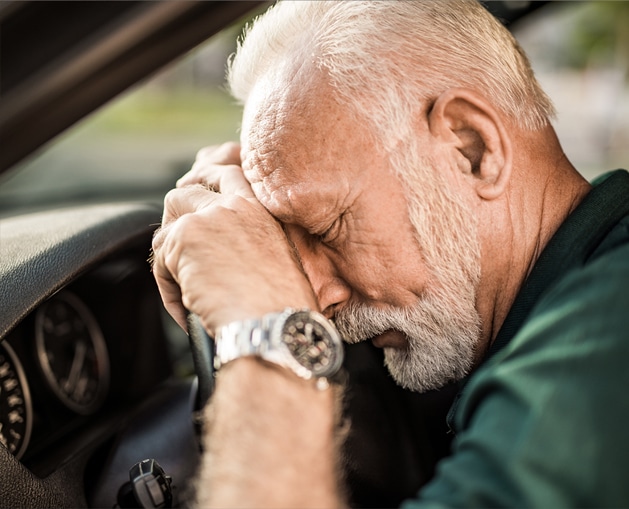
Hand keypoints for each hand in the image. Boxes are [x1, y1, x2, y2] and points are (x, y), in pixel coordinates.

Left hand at [151, 143, 317, 333]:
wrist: (275, 325)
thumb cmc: (282, 310)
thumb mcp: (275, 263)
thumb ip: (247, 242)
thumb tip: (214, 251)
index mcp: (261, 210)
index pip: (227, 175)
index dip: (204, 182)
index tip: (192, 194)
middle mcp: (235, 206)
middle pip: (183, 195)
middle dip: (173, 221)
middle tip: (176, 254)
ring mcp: (207, 218)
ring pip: (165, 231)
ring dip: (171, 263)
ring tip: (190, 295)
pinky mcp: (184, 238)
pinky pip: (161, 262)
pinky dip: (169, 289)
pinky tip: (189, 309)